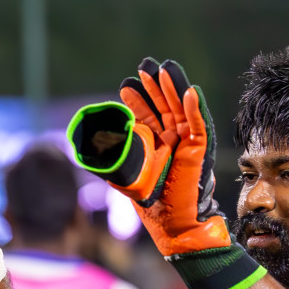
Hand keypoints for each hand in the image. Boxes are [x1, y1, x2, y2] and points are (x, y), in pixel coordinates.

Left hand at [70, 58, 228, 256]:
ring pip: (181, 108)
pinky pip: (199, 124)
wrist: (172, 223)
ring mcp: (187, 143)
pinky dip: (195, 108)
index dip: (137, 100)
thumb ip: (110, 158)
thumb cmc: (150, 202)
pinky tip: (188, 91)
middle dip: (154, 85)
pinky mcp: (201, 150)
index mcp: (155, 144)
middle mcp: (172, 139)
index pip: (147, 115)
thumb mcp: (123, 175)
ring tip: (164, 69)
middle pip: (164, 105)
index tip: (126, 84)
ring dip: (173, 88)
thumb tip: (87, 143)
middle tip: (144, 65)